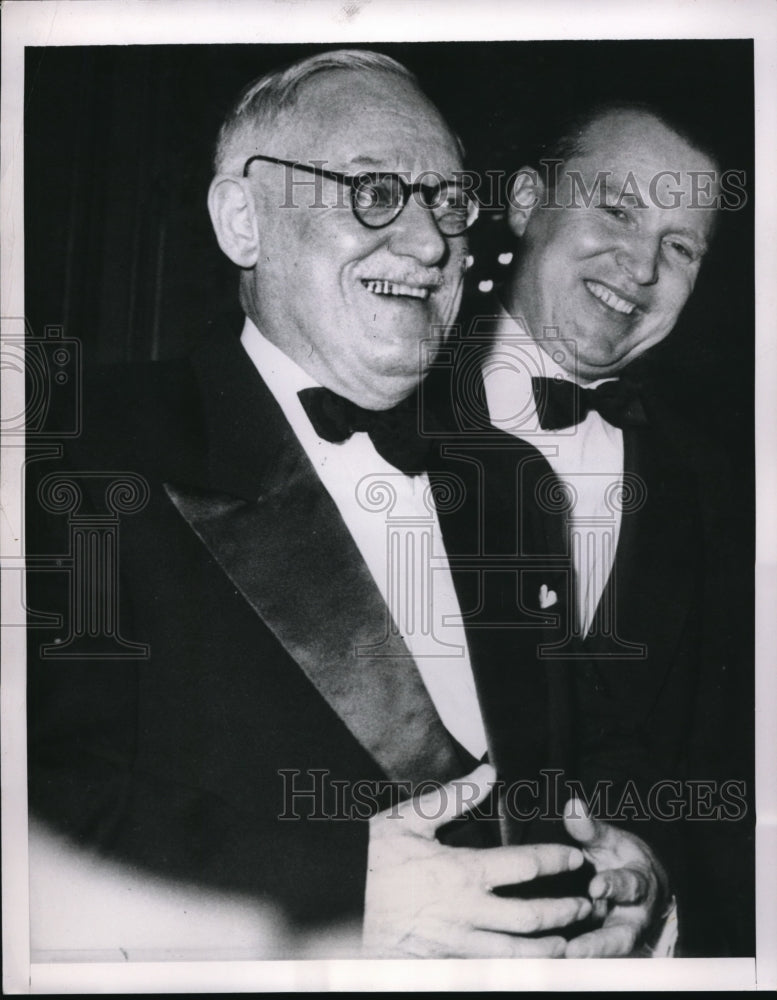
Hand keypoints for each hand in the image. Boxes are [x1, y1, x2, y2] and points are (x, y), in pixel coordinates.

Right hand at [362, 763, 591, 957]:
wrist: (335, 904)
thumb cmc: (369, 859)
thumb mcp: (407, 819)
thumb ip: (454, 797)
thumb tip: (489, 773)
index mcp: (462, 872)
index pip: (526, 866)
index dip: (557, 860)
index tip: (575, 857)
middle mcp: (467, 913)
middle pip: (534, 918)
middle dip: (567, 911)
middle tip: (587, 903)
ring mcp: (457, 945)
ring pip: (518, 955)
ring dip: (551, 949)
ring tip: (569, 942)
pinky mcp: (444, 966)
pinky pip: (490, 972)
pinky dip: (517, 969)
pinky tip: (529, 964)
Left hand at [562, 797, 669, 957]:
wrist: (645, 886)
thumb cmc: (623, 859)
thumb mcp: (611, 841)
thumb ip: (591, 829)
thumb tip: (573, 806)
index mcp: (639, 882)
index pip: (629, 885)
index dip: (614, 886)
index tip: (596, 887)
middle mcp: (634, 916)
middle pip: (621, 934)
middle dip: (600, 942)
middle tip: (576, 949)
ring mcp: (621, 937)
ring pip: (607, 953)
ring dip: (585, 958)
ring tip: (562, 961)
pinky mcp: (607, 949)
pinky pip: (593, 958)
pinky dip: (574, 962)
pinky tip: (551, 964)